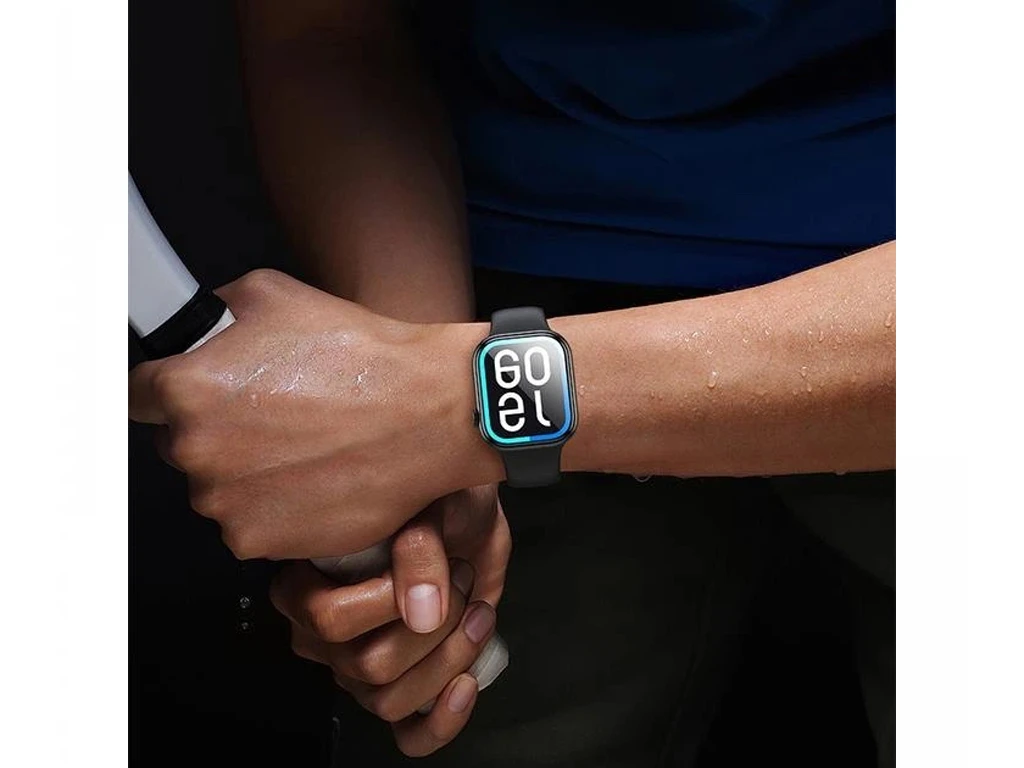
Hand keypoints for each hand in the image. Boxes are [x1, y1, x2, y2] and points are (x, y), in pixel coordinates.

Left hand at [128, 269, 491, 559]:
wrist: (430, 414)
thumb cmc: (364, 358)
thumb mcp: (278, 296)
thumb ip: (218, 311)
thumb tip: (198, 325)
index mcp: (189, 388)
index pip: (137, 397)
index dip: (171, 390)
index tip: (196, 395)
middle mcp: (197, 450)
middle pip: (179, 445)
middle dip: (216, 431)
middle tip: (273, 415)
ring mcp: (226, 502)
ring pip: (215, 487)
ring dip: (246, 472)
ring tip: (304, 446)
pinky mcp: (258, 540)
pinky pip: (247, 524)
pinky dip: (273, 507)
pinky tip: (311, 477)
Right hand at [272, 487, 510, 756]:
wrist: (468, 514)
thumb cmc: (433, 501)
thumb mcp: (425, 503)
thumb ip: (416, 546)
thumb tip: (423, 610)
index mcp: (304, 587)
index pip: (329, 620)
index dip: (386, 602)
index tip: (428, 563)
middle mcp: (325, 636)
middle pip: (369, 666)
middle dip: (434, 628)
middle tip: (462, 583)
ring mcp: (359, 668)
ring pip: (391, 700)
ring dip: (449, 660)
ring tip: (477, 616)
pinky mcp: (404, 686)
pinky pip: (410, 735)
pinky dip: (442, 721)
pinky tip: (466, 684)